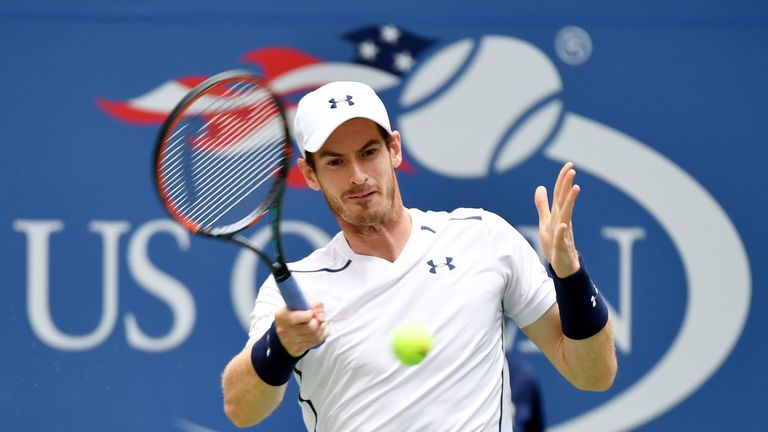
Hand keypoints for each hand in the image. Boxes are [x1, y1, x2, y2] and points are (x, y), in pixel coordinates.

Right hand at [274, 301, 328, 356]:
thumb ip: (314, 305)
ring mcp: (290, 342)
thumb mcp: (301, 303)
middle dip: (318, 321)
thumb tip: (321, 318)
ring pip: (316, 336)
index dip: (311, 313)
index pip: (303, 316)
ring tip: (318, 323)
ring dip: (322, 327)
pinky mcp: (297, 349)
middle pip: (311, 327)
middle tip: (316, 318)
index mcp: (282, 316)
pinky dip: (323, 334)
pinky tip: (318, 330)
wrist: (285, 330)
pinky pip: (318, 341)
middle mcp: (284, 330)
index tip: (310, 311)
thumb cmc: (295, 313)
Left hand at [534, 162, 580, 277]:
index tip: (569, 165)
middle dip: (567, 185)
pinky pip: (561, 238)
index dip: (562, 180)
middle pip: (564, 200)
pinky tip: (563, 225)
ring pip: (566, 215)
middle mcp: (562, 220)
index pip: (559, 194)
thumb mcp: (545, 221)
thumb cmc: (554, 241)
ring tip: (575, 188)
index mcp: (558, 214)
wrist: (563, 265)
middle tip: (572, 170)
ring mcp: (563, 233)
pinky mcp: (560, 246)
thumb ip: (542, 204)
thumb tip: (540, 187)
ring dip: (570, 202)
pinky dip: (562, 232)